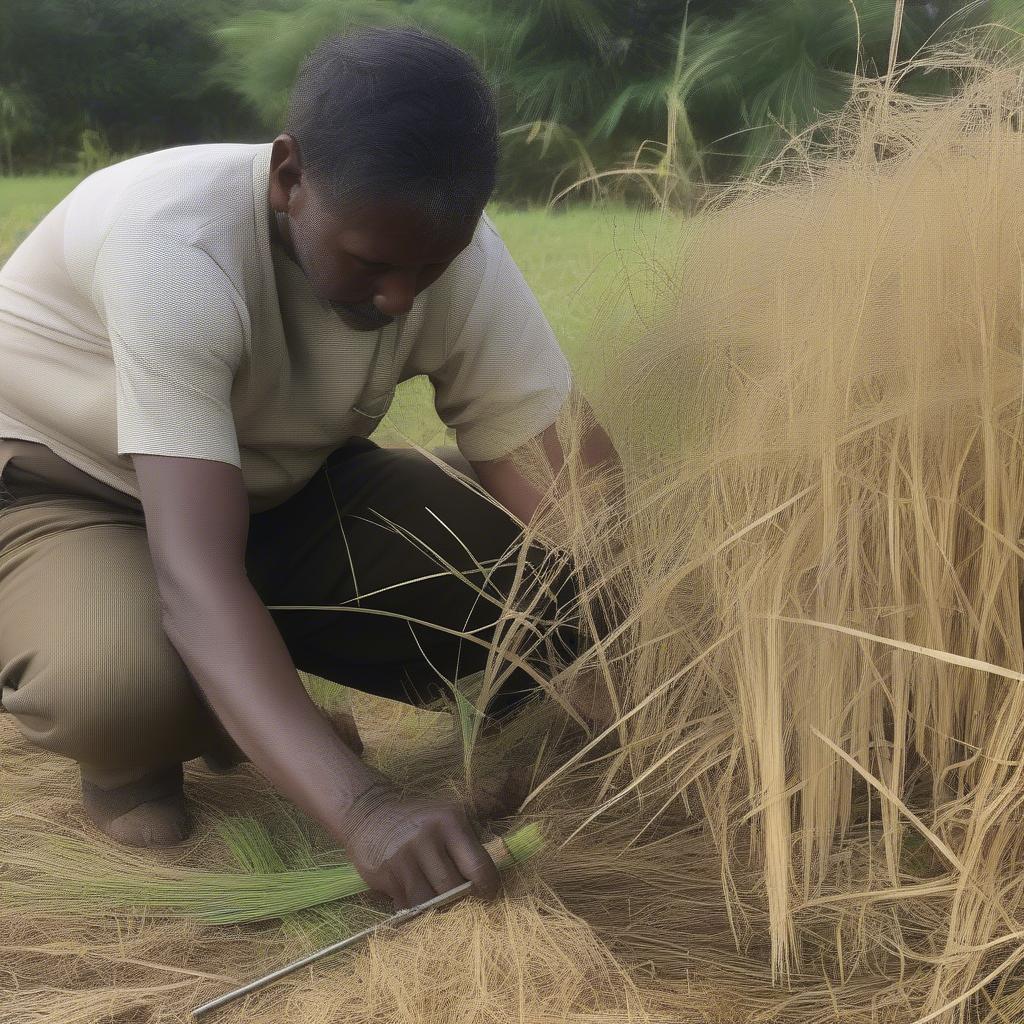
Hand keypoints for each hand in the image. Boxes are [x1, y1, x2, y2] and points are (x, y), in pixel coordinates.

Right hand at [335, 772, 501, 911]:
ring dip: (435, 906)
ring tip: (436, 898)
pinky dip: (414, 907)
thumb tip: (522, 784)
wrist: (370, 813)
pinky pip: (407, 905)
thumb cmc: (420, 819)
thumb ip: (486, 809)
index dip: (487, 887)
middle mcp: (427, 837)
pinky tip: (413, 895)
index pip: (478, 865)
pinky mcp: (385, 874)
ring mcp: (404, 857)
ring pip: (430, 901)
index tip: (487, 894)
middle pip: (453, 887)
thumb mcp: (451, 811)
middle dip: (458, 897)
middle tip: (457, 897)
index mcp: (450, 822)